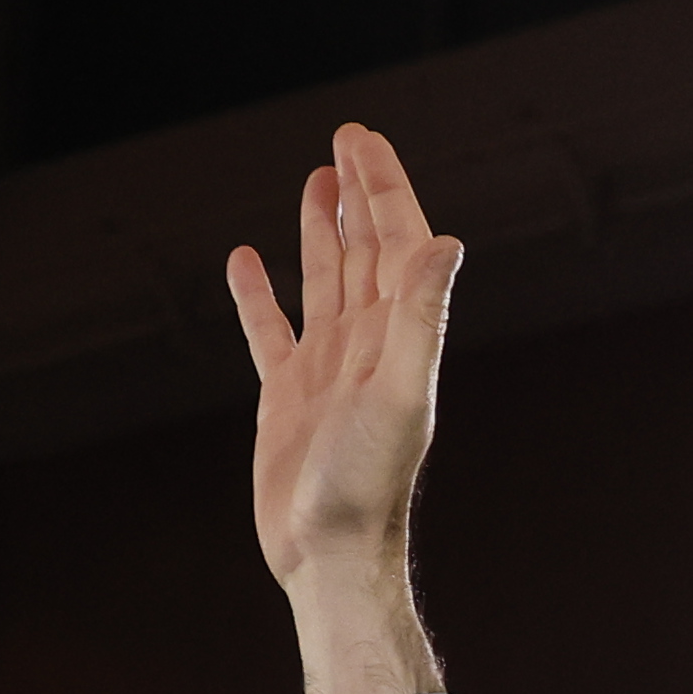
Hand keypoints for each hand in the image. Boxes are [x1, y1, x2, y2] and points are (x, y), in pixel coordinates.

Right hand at [229, 125, 461, 693]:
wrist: (333, 555)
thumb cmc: (368, 485)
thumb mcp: (399, 391)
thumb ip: (421, 316)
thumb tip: (446, 241)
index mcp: (397, 338)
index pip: (396, 243)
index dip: (384, 189)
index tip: (363, 140)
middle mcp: (366, 347)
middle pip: (365, 251)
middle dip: (358, 194)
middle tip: (345, 138)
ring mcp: (326, 371)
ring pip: (325, 281)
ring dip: (321, 231)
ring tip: (314, 180)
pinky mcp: (287, 398)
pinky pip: (271, 332)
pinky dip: (259, 295)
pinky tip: (246, 261)